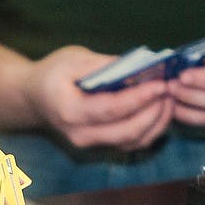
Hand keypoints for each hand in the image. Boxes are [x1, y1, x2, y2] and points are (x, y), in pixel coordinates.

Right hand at [24, 45, 173, 149]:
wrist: (34, 98)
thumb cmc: (52, 75)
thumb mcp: (73, 59)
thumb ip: (104, 65)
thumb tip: (138, 67)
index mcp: (70, 111)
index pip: (112, 109)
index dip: (139, 99)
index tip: (160, 85)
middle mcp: (81, 135)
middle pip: (127, 132)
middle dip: (154, 113)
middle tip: (170, 91)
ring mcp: (92, 144)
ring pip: (133, 142)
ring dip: (156, 123)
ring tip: (169, 99)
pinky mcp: (102, 145)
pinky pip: (132, 143)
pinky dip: (150, 129)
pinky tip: (160, 110)